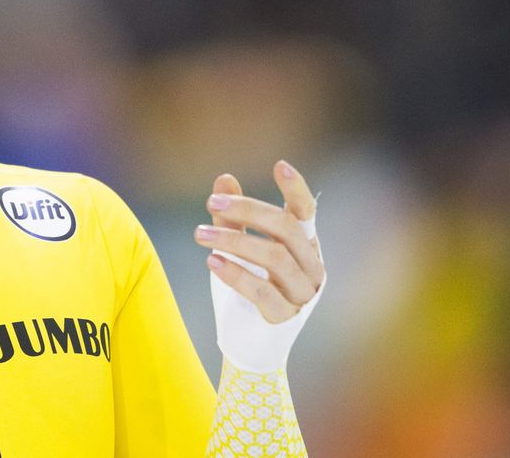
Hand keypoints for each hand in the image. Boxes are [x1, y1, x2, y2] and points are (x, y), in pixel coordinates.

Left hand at [194, 160, 326, 371]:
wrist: (247, 342)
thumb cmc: (245, 289)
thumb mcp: (236, 249)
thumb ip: (233, 218)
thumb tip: (224, 178)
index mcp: (303, 246)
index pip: (305, 213)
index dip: (297, 190)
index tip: (280, 165)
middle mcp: (310, 267)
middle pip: (286, 229)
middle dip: (247, 211)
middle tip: (211, 203)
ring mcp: (302, 294)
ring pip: (274, 258)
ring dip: (234, 241)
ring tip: (199, 234)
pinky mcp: (286, 317)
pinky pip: (263, 292)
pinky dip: (236, 274)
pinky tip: (212, 261)